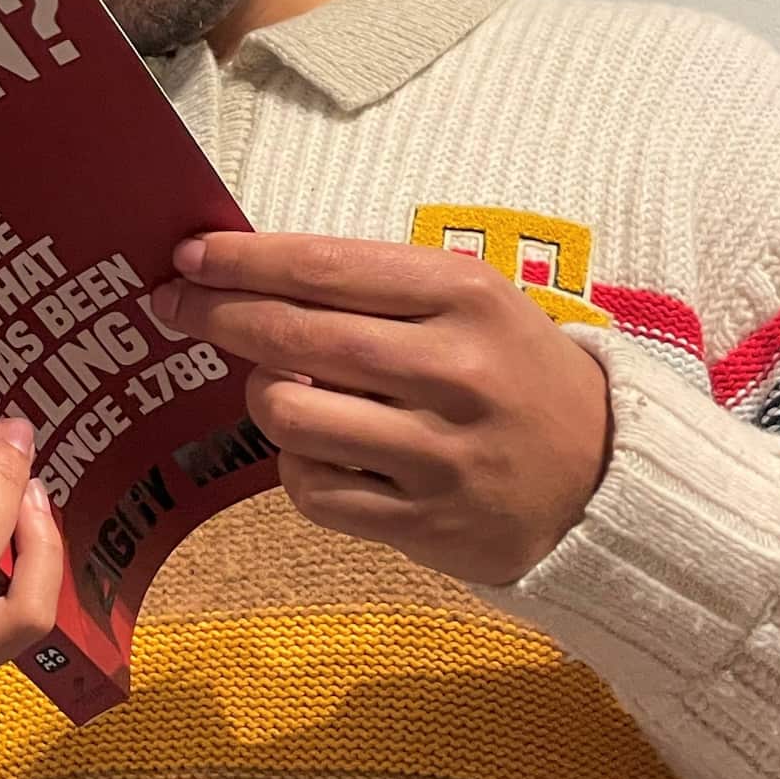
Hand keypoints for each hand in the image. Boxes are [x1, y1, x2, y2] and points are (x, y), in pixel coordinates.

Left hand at [152, 233, 611, 586]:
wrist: (605, 476)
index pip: (326, 266)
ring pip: (290, 414)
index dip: (243, 260)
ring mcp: (439, 453)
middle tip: (174, 304)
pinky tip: (319, 448)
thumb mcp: (471, 302)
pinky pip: (312, 488)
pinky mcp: (425, 523)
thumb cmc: (515, 370)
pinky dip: (296, 464)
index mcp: (465, 297)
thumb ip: (374, 287)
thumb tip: (249, 275)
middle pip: (295, 336)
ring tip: (280, 386)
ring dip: (262, 395)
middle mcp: (454, 371)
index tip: (189, 255)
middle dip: (217, 314)